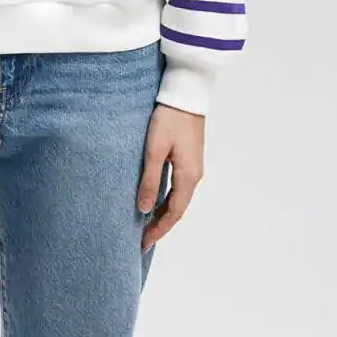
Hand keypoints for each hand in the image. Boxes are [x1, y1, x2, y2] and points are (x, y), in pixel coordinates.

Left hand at [138, 103, 204, 251]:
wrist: (186, 91)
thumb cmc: (169, 118)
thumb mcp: (154, 149)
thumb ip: (149, 180)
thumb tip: (144, 209)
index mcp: (188, 176)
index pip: (173, 213)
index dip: (158, 230)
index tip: (143, 244)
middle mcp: (195, 175)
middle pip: (177, 208)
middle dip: (160, 225)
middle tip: (141, 239)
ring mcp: (193, 166)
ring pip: (178, 198)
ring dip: (163, 212)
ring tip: (145, 223)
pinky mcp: (189, 156)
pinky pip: (178, 186)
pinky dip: (167, 198)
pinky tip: (155, 199)